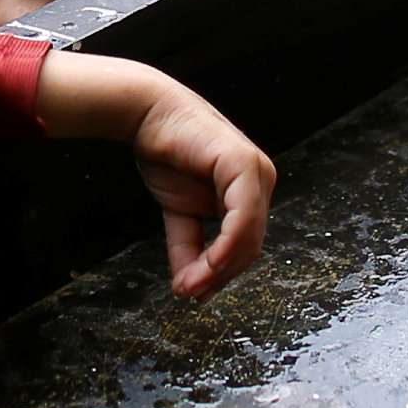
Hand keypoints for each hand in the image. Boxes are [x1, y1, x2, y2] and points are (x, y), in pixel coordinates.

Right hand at [37, 56, 275, 297]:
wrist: (146, 114)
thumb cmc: (166, 153)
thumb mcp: (180, 210)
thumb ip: (189, 246)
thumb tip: (189, 288)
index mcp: (251, 190)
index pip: (245, 244)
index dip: (221, 274)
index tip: (193, 293)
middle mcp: (261, 180)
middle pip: (248, 247)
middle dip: (218, 275)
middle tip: (188, 292)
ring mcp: (256, 171)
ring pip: (247, 238)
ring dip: (219, 268)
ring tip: (190, 284)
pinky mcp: (243, 165)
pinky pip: (241, 219)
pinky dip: (224, 248)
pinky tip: (205, 264)